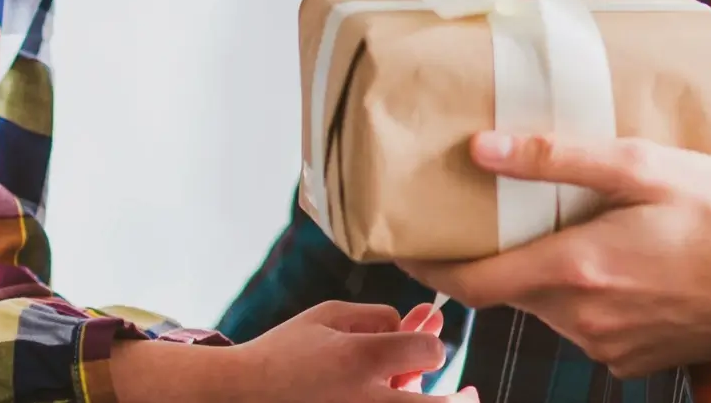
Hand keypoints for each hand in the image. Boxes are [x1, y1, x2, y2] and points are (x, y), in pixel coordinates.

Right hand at [110, 301, 473, 401]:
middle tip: (469, 394)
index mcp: (362, 360)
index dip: (431, 342)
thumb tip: (412, 323)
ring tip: (408, 389)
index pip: (430, 351)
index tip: (422, 341)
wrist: (241, 395)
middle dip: (462, 400)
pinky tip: (390, 396)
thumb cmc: (284, 352)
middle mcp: (366, 400)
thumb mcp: (326, 317)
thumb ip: (375, 316)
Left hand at [399, 132, 710, 377]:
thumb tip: (482, 149)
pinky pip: (586, 323)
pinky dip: (583, 290)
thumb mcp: (643, 166)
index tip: (397, 235)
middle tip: (485, 202)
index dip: (425, 260)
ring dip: (542, 268)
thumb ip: (558, 159)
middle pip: (508, 290)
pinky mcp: (636, 357)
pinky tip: (613, 252)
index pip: (470, 281)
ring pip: (548, 306)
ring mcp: (610, 346)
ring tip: (560, 218)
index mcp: (577, 273)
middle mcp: (584, 321)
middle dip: (491, 251)